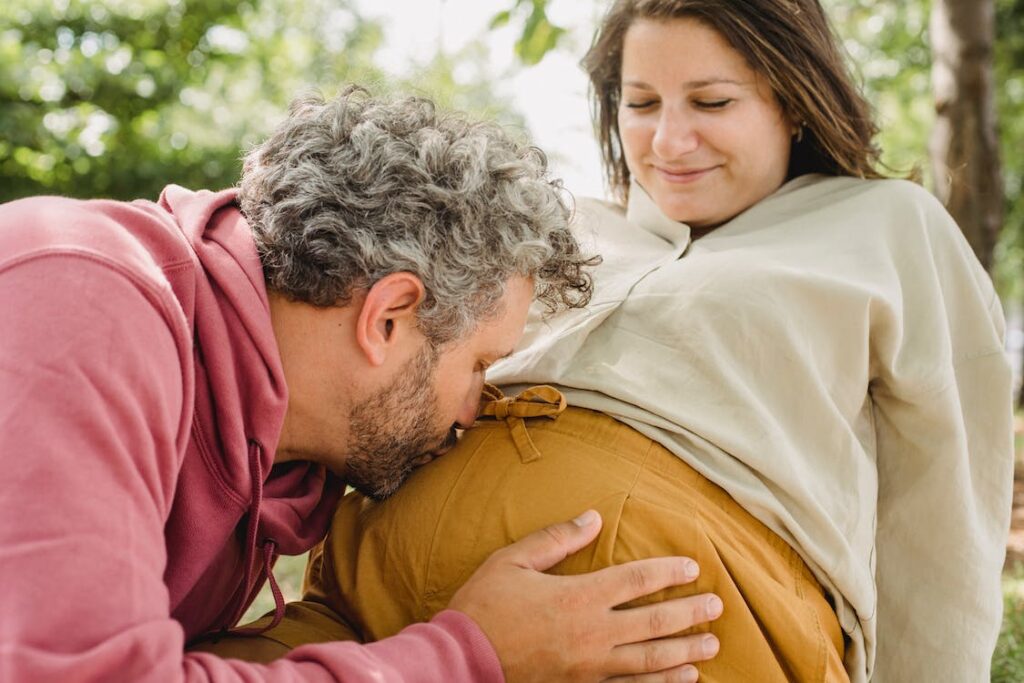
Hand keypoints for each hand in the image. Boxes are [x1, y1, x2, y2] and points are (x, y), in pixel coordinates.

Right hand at [448, 510, 722, 682]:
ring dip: (685, 652)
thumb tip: (593, 517)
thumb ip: (556, 539)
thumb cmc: (484, 606)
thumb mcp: (513, 560)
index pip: (636, 580)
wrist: (461, 661)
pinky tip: (681, 680)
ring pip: (650, 661)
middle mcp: (592, 634)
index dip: (668, 572)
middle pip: (654, 623)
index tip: (693, 568)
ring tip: (711, 646)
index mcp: (578, 597)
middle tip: (717, 607)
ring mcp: (590, 668)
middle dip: (690, 614)